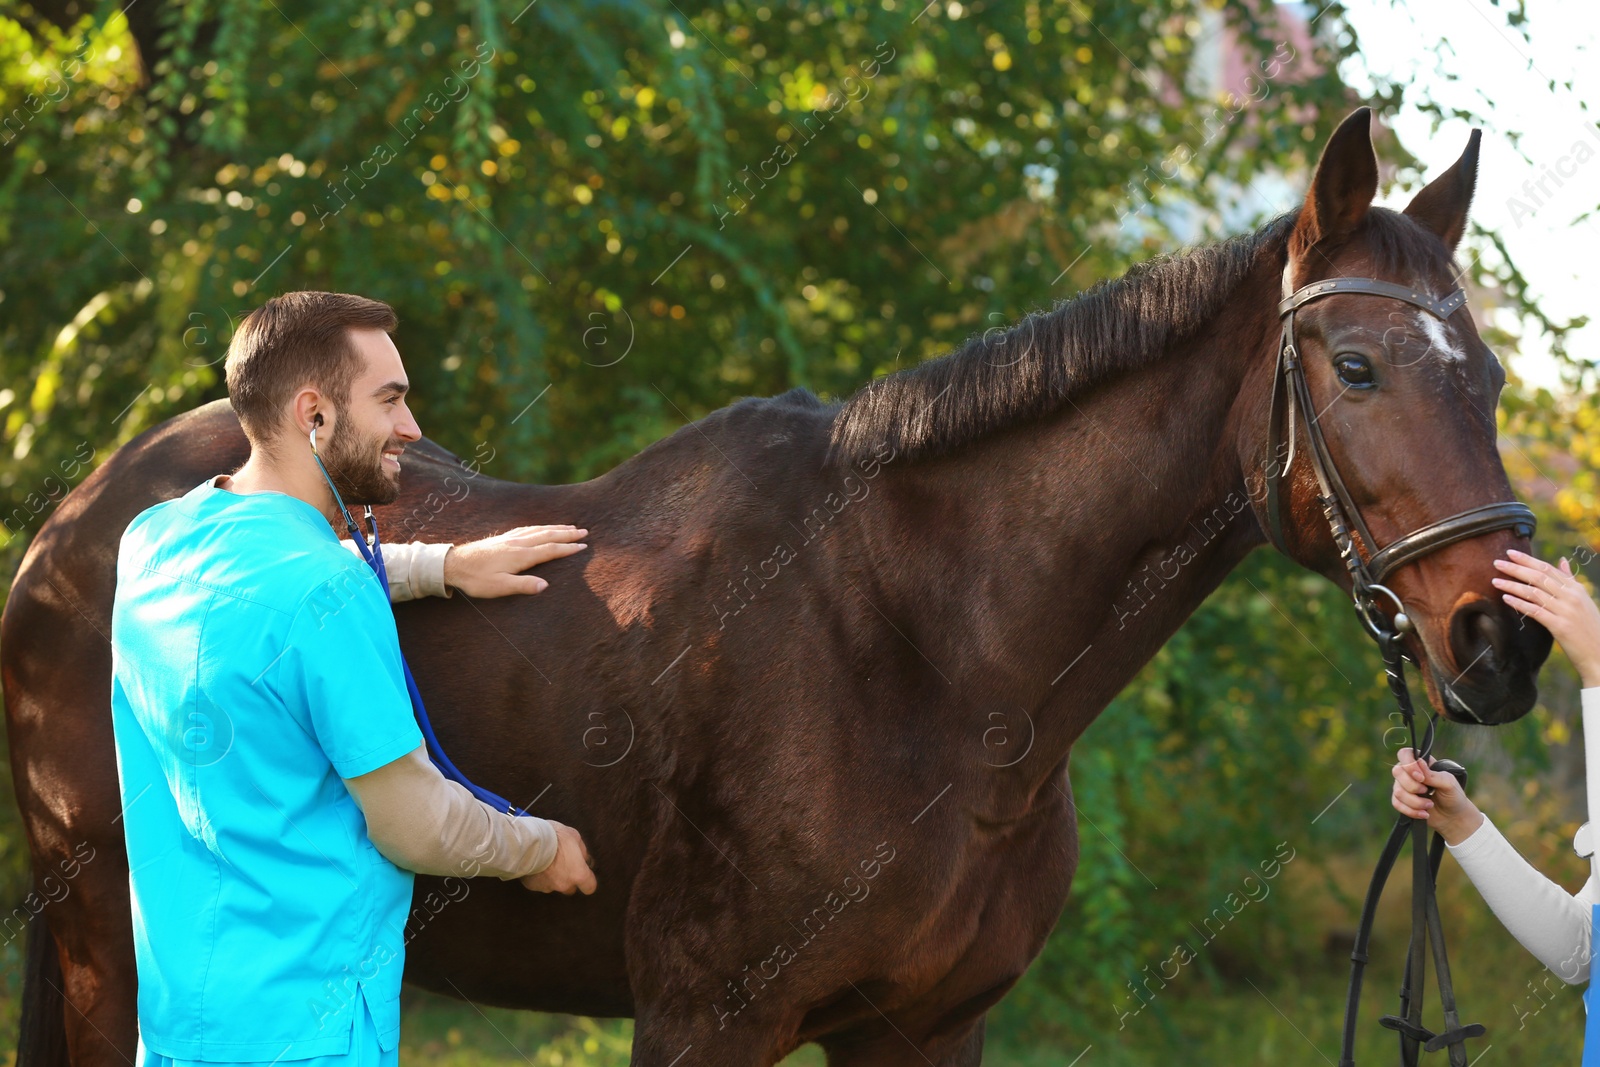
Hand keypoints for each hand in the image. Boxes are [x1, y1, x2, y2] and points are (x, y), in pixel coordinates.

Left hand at [443, 525, 588, 597]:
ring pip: (538, 529)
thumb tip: (545, 586)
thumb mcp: (500, 587)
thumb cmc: (476, 579)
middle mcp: (518, 543)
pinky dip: (539, 526)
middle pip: (548, 535)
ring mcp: (510, 538)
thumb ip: (523, 586)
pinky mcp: (503, 538)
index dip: (568, 548)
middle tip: (584, 531)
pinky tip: (541, 527)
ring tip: (569, 526)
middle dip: (567, 533)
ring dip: (556, 528)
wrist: (454, 564)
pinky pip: (527, 528)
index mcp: (521, 555)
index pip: (550, 550)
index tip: (583, 546)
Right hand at [520, 820, 596, 894]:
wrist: (529, 842)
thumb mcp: (575, 837)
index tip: (584, 874)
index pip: (589, 887)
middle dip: (568, 879)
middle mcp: (564, 884)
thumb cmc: (555, 837)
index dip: (588, 882)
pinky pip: (538, 883)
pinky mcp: (533, 886)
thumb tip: (584, 858)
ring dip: (552, 878)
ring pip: (554, 886)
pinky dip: (538, 877)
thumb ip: (582, 851)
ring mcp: (548, 887)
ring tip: (546, 863)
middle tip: (562, 865)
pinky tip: (535, 865)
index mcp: (578, 874)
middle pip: (570, 889)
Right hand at [1391, 747, 1482, 844]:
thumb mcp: (1448, 783)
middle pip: (1397, 772)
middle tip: (1427, 792)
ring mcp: (1403, 787)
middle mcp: (1409, 773)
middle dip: (1412, 786)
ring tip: (1429, 805)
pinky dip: (1411, 811)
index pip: (1404, 754)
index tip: (1421, 778)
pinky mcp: (1401, 801)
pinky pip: (1396, 804)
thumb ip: (1433, 774)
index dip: (1408, 765)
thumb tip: (1419, 762)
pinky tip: (1423, 813)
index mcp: (1421, 764)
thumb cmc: (1453, 796)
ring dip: (1415, 802)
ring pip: (1398, 791)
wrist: (1453, 817)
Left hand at [1493, 549, 1599, 686]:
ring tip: (1495, 580)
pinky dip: (1519, 604)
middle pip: (1539, 577)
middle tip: (1497, 562)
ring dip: (1512, 585)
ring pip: (1534, 593)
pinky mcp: (1561, 627)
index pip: (1548, 569)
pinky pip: (1536, 611)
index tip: (1510, 553)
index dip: (1528, 560)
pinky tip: (1506, 598)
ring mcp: (1566, 611)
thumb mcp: (1583, 600)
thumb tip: (1562, 560)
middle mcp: (1572, 597)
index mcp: (1576, 588)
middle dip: (1516, 568)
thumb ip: (1570, 580)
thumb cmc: (1589, 626)